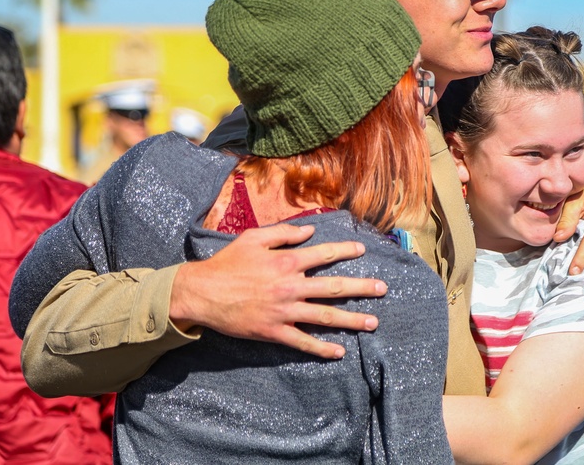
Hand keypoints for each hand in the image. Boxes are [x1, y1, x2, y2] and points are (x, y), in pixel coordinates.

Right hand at [169, 224, 386, 358]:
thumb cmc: (227, 263)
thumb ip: (283, 233)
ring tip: (372, 323)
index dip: (346, 251)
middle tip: (383, 289)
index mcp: (286, 262)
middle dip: (361, 288)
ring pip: (325, 316)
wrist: (201, 293)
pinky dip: (322, 348)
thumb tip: (310, 231)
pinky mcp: (274, 332)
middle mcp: (290, 286)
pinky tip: (339, 352)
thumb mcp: (253, 238)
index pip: (324, 254)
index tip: (362, 250)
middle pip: (334, 287)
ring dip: (352, 320)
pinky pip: (303, 342)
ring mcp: (284, 311)